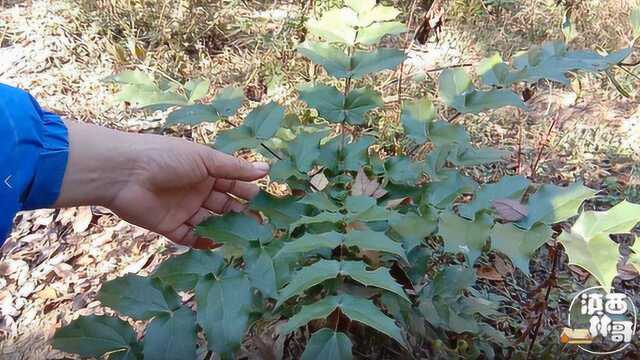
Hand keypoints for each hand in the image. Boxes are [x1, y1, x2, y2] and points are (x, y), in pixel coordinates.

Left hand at [54, 121, 268, 246]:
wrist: (124, 173)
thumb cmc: (166, 157)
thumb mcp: (205, 159)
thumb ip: (235, 168)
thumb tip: (266, 170)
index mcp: (205, 170)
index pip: (233, 182)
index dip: (249, 192)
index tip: (269, 204)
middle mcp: (196, 189)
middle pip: (224, 204)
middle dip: (242, 213)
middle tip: (261, 226)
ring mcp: (183, 208)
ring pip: (210, 222)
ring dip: (226, 229)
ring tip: (245, 238)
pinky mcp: (168, 226)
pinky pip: (189, 237)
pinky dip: (203, 242)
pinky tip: (218, 245)